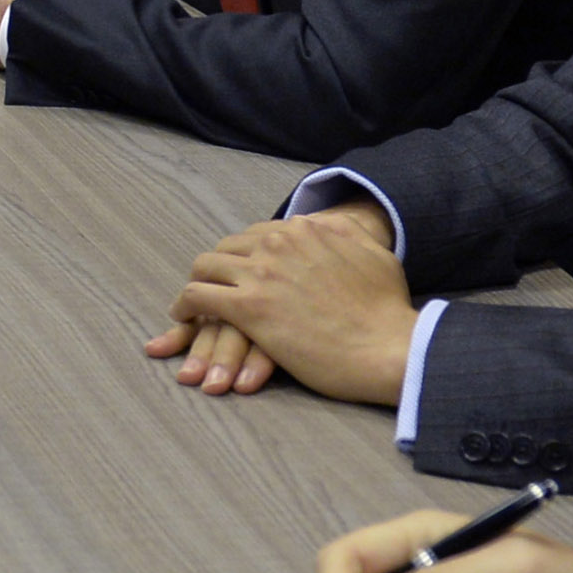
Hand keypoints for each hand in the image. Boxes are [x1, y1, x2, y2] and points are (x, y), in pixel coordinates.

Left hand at [150, 201, 413, 402]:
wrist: (389, 346)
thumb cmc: (388, 310)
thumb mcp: (374, 254)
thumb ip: (347, 235)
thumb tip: (333, 227)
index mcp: (306, 228)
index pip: (258, 234)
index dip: (247, 255)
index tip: (243, 271)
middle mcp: (279, 242)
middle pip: (228, 247)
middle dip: (219, 268)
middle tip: (215, 287)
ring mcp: (261, 273)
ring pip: (205, 267)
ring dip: (197, 284)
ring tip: (193, 304)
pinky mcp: (249, 307)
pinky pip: (198, 297)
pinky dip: (185, 306)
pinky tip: (183, 318)